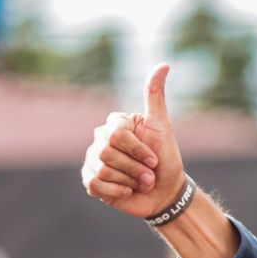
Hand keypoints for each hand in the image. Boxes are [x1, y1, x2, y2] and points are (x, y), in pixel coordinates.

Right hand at [81, 63, 186, 219]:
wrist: (165, 192)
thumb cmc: (165, 158)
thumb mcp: (163, 126)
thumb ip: (156, 96)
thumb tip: (164, 64)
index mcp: (114, 124)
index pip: (116, 135)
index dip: (138, 150)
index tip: (154, 159)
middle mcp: (99, 139)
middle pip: (107, 153)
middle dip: (135, 168)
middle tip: (149, 175)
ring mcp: (92, 160)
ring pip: (102, 170)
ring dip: (129, 181)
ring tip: (141, 183)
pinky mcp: (90, 181)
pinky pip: (96, 185)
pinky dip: (117, 192)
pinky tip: (127, 192)